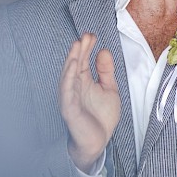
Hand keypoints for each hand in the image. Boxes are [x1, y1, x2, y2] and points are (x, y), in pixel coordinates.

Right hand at [59, 33, 119, 172]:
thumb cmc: (100, 117)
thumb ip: (106, 71)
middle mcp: (75, 88)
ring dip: (72, 60)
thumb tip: (104, 51)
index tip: (92, 35)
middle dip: (79, 50)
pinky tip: (72, 67)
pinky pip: (67, 92)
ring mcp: (70, 98)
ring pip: (68, 76)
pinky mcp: (70, 109)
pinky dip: (69, 79)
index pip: (83, 61)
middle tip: (85, 35)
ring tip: (77, 46)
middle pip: (75, 65)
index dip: (86, 48)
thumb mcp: (109, 89)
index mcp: (84, 82)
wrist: (98, 141)